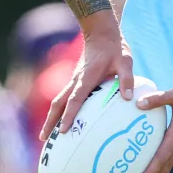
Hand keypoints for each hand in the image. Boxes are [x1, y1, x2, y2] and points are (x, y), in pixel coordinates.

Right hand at [40, 17, 133, 139]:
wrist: (101, 33)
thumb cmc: (115, 48)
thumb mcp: (125, 62)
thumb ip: (127, 79)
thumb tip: (128, 99)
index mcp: (87, 78)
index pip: (75, 100)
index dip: (68, 115)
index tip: (62, 131)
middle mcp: (76, 80)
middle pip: (58, 103)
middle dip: (50, 121)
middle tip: (43, 139)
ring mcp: (74, 80)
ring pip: (58, 101)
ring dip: (51, 117)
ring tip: (46, 135)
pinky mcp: (76, 80)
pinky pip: (64, 97)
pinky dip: (59, 110)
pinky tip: (60, 120)